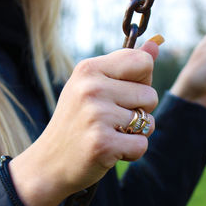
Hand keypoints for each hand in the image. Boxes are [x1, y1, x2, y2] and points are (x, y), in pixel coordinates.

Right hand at [9, 40, 160, 205]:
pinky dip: (131, 153)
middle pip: (151, 95)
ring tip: (109, 134)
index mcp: (88, 69)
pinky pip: (141, 145)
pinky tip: (109, 151)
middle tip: (110, 120)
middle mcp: (91, 88)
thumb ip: (126, 65)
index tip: (120, 93)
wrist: (49, 162)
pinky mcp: (103, 144)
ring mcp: (96, 116)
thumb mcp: (93, 86)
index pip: (143, 62)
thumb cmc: (77, 121)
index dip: (141, 81)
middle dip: (139, 112)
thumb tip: (157, 43)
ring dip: (136, 133)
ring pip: (149, 122)